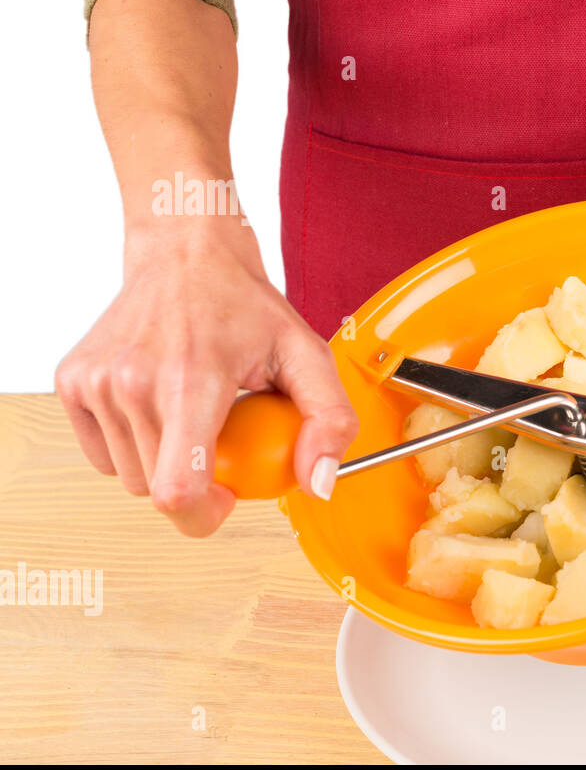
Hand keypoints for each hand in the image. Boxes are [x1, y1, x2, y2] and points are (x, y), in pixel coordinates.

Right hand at [54, 218, 357, 535]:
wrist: (185, 254)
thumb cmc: (245, 305)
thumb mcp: (307, 355)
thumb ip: (329, 420)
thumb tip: (320, 483)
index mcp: (190, 381)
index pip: (175, 490)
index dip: (202, 516)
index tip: (227, 498)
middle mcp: (133, 382)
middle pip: (157, 489)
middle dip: (195, 480)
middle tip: (224, 435)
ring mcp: (96, 382)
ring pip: (130, 475)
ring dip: (164, 460)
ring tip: (193, 412)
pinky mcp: (72, 383)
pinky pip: (104, 454)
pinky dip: (135, 444)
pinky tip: (160, 406)